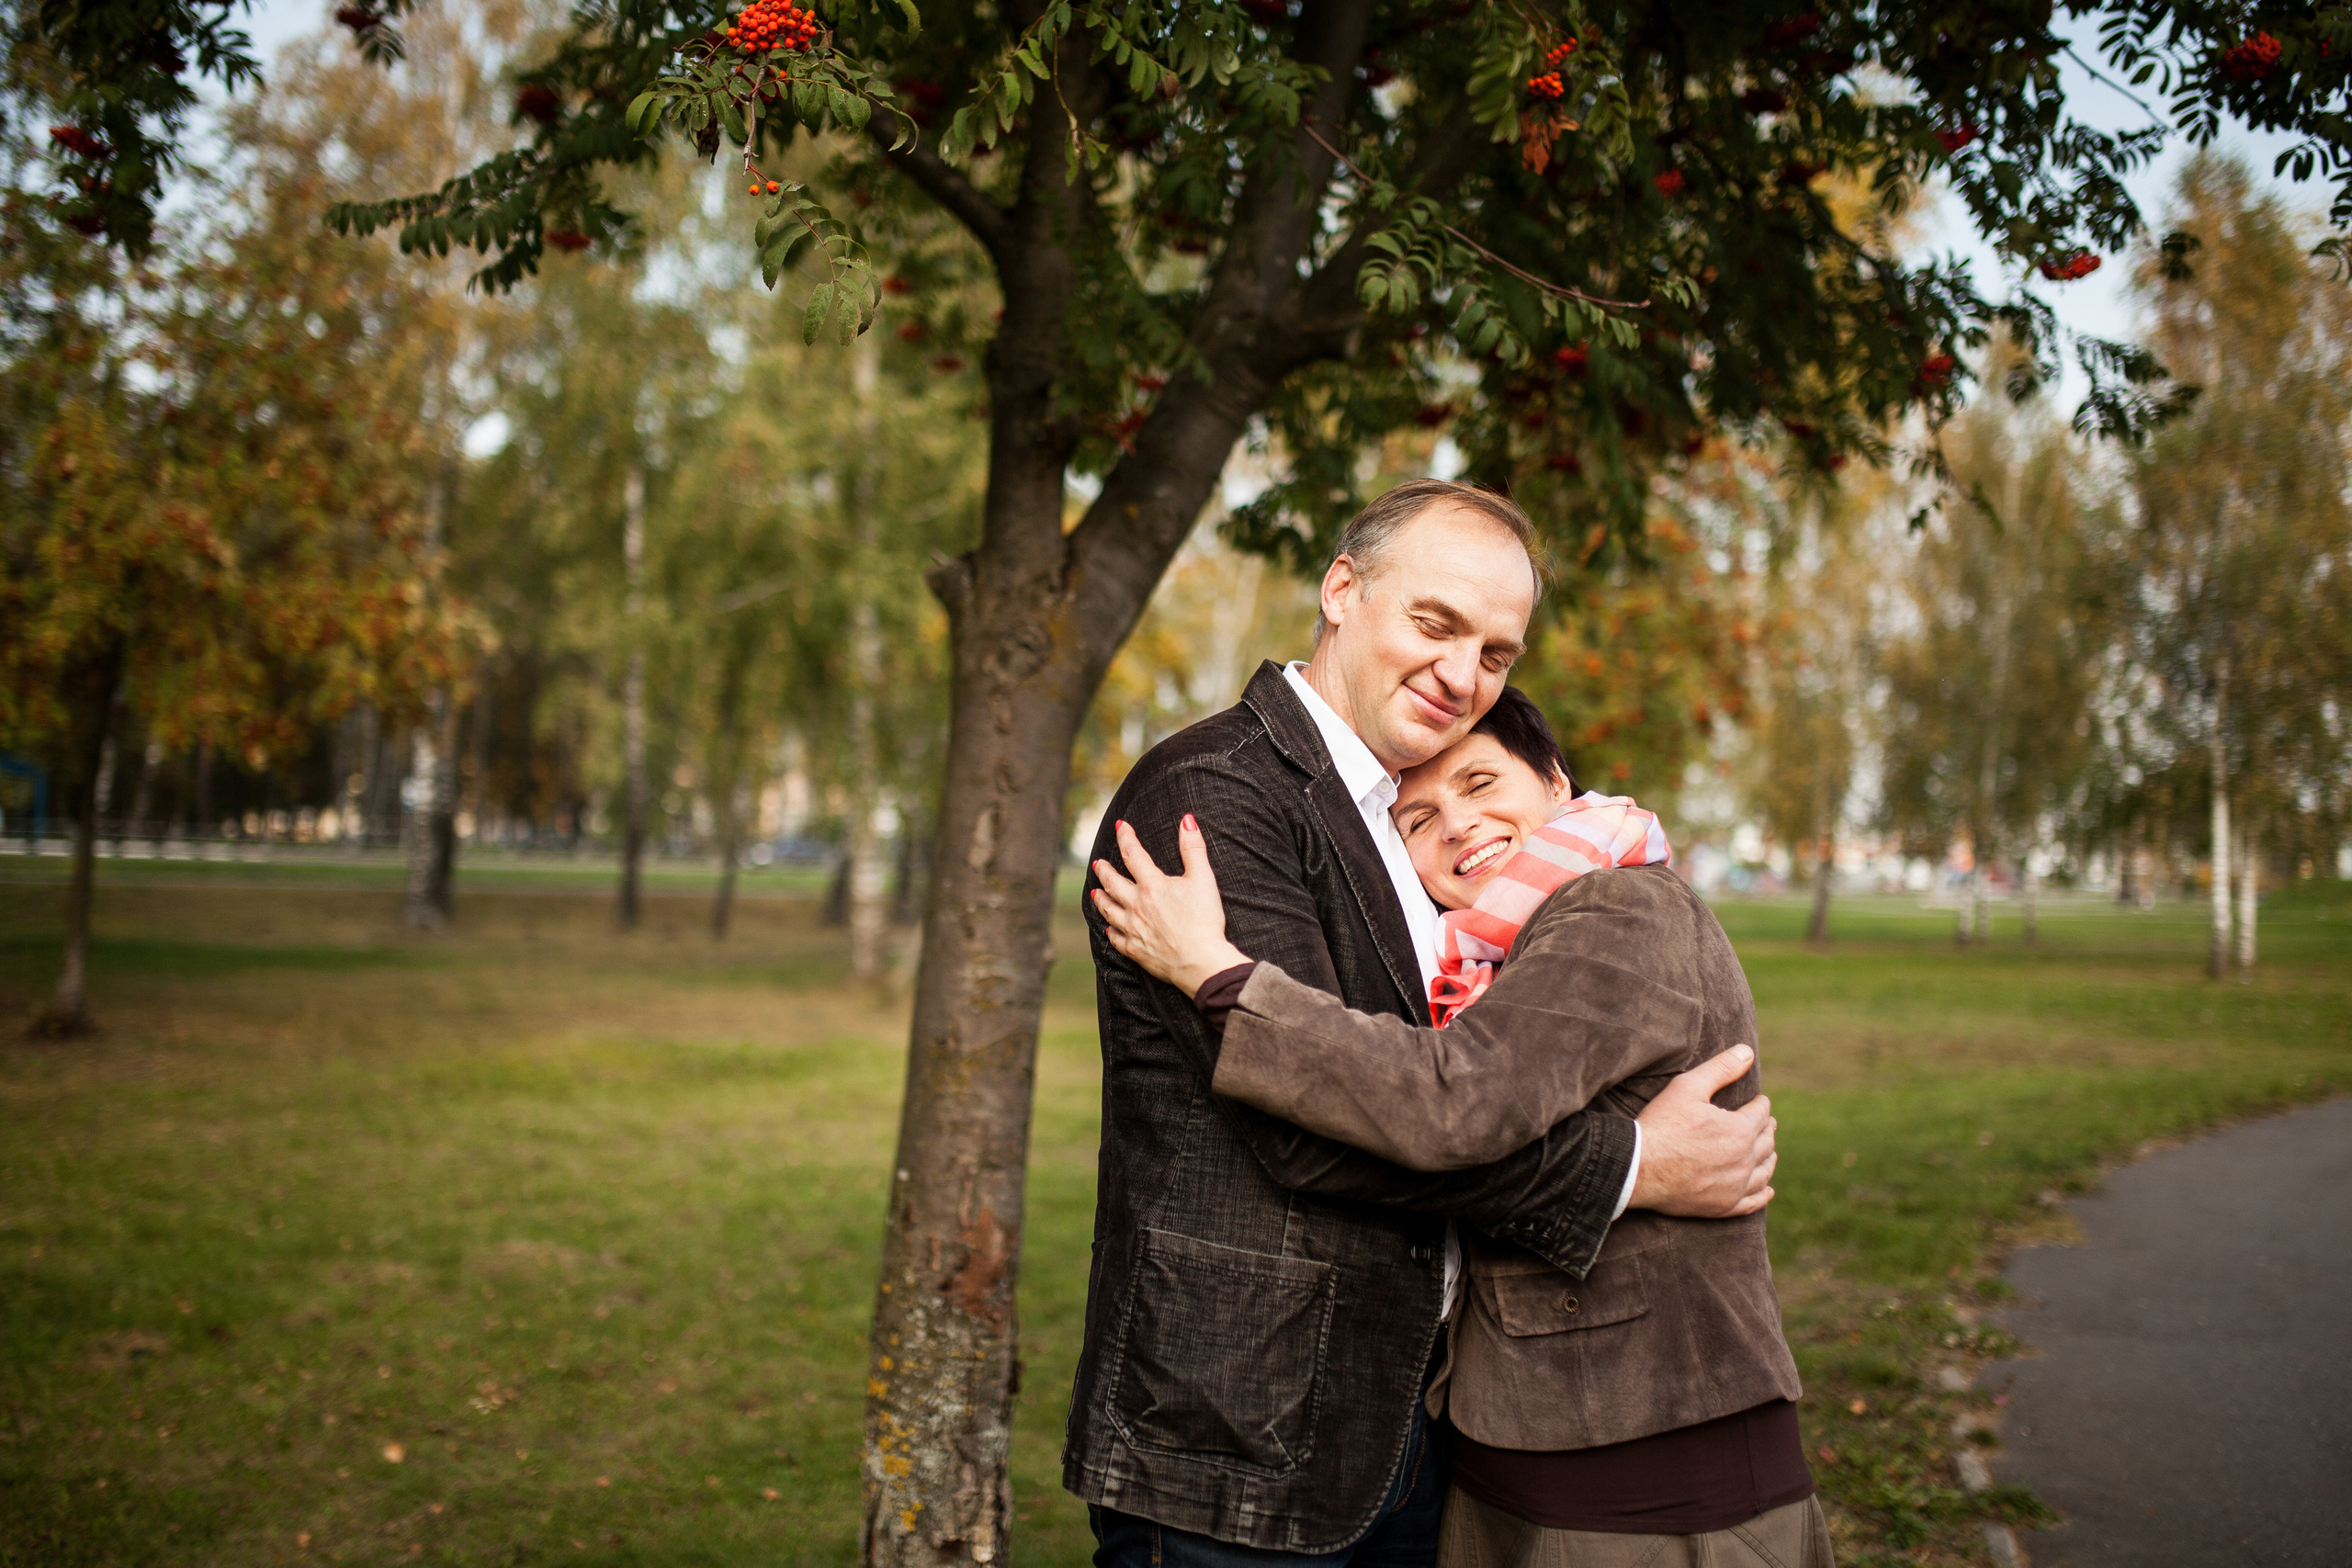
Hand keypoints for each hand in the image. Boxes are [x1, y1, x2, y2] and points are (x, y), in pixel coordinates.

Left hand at [1092, 815, 1252, 996]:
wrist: (1200, 961)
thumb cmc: (1204, 920)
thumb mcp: (1203, 878)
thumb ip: (1193, 848)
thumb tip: (1187, 820)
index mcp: (1151, 886)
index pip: (1133, 854)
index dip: (1126, 837)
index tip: (1120, 827)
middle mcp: (1136, 906)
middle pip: (1113, 883)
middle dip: (1104, 871)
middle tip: (1097, 864)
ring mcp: (1133, 929)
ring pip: (1108, 911)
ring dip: (1100, 900)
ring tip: (1094, 893)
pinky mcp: (1136, 950)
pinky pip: (1117, 939)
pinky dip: (1111, 932)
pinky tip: (1108, 929)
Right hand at [1628, 1046, 1776, 1216]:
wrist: (1636, 1168)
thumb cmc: (1660, 1125)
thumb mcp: (1687, 1088)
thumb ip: (1721, 1069)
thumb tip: (1747, 1052)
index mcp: (1739, 1130)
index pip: (1760, 1113)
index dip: (1760, 1104)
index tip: (1758, 1101)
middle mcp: (1744, 1160)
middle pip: (1766, 1141)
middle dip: (1767, 1128)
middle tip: (1765, 1123)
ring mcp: (1735, 1187)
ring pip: (1764, 1171)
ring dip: (1769, 1157)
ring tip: (1767, 1150)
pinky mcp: (1723, 1207)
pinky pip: (1753, 1202)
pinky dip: (1763, 1194)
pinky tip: (1767, 1189)